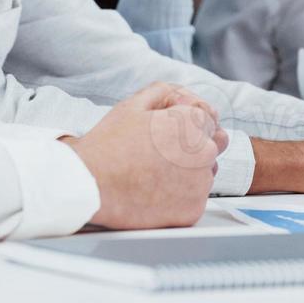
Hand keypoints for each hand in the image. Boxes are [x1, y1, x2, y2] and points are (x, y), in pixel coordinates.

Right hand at [64, 82, 226, 229]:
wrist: (90, 187)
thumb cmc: (109, 146)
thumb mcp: (134, 105)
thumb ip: (166, 92)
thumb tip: (184, 98)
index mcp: (192, 124)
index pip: (209, 116)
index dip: (187, 120)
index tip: (169, 129)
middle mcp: (203, 153)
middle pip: (213, 143)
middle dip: (195, 143)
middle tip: (162, 151)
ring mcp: (200, 184)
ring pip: (206, 172)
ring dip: (190, 170)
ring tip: (155, 172)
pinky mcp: (193, 210)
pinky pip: (196, 197)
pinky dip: (181, 195)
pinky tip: (155, 190)